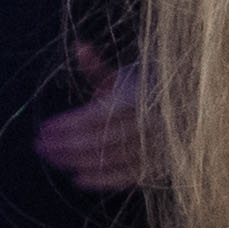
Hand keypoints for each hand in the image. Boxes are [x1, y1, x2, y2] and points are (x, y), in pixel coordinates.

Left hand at [34, 47, 154, 192]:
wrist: (187, 109)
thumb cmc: (148, 89)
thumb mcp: (124, 76)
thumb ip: (99, 68)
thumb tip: (80, 48)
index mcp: (137, 98)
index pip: (95, 117)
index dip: (67, 125)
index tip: (44, 129)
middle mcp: (148, 124)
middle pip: (99, 140)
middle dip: (66, 145)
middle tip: (41, 147)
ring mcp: (155, 148)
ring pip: (111, 159)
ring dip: (78, 162)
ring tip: (54, 159)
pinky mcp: (159, 165)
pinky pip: (128, 176)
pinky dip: (103, 180)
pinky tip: (78, 179)